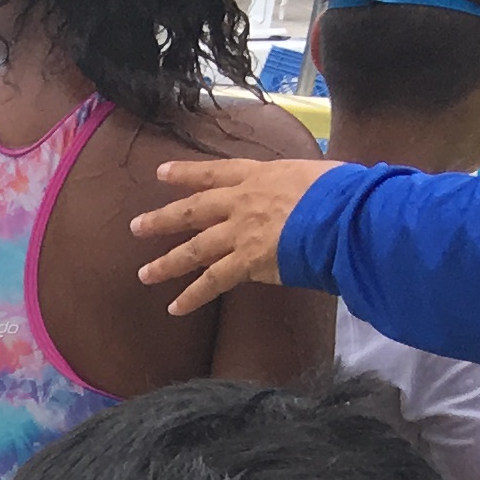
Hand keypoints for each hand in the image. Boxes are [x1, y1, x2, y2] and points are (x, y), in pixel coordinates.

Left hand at [131, 153, 332, 317]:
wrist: (343, 215)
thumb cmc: (342, 192)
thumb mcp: (318, 173)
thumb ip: (300, 183)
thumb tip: (309, 189)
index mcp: (262, 175)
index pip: (216, 171)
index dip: (187, 173)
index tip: (162, 174)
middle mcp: (243, 201)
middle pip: (193, 209)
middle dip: (163, 219)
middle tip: (136, 226)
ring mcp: (241, 232)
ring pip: (194, 248)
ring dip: (167, 263)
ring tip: (144, 275)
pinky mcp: (246, 261)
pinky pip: (212, 282)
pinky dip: (192, 297)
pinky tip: (175, 308)